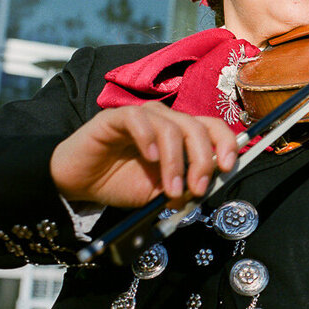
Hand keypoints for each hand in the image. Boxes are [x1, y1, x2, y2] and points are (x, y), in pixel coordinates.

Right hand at [50, 103, 238, 207]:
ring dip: (176, 162)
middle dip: (203, 160)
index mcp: (181, 134)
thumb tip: (204, 189)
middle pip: (197, 128)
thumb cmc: (121, 183)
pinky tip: (149, 159)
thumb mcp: (160, 192)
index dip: (227, 143)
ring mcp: (142, 116)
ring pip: (171, 127)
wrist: (81, 184)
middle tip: (197, 189)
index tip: (228, 168)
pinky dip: (149, 139)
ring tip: (170, 188)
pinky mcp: (115, 118)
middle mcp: (165, 120)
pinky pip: (139, 119)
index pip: (213, 127)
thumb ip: (184, 188)